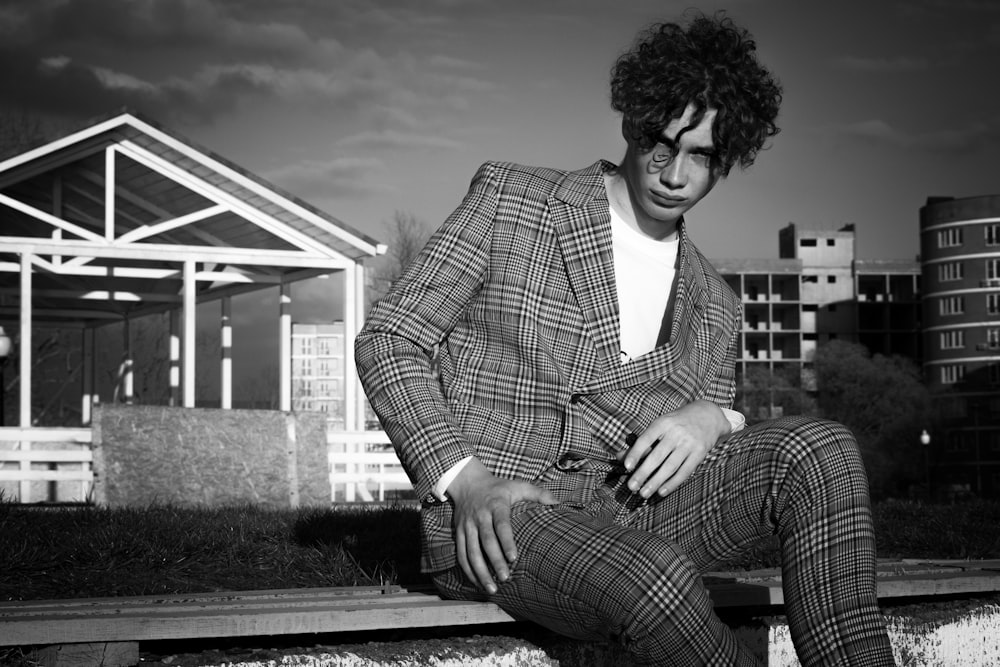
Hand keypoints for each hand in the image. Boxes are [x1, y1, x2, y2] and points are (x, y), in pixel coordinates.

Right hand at [446, 457, 556, 593]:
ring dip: (480, 571)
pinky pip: (461, 554)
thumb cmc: (497, 487)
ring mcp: (467, 526)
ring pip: (471, 552)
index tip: (513, 558)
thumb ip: (537, 493)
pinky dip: (468, 570)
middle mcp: (480, 516)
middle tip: (505, 578)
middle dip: (494, 561)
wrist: (467, 482)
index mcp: (495, 505)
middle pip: (486, 542)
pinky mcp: (458, 533)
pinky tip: (478, 583)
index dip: (506, 542)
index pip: (501, 525)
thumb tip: (557, 502)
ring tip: (491, 589)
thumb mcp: (517, 485)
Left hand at [622, 400, 728, 498]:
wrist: (709, 415)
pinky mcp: (700, 454)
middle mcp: (676, 432)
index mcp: (663, 422)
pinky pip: (684, 471)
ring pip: (670, 466)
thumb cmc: (677, 422)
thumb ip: (641, 442)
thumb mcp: (660, 425)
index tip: (626, 466)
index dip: (635, 453)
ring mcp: (689, 443)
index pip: (646, 439)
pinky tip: (661, 491)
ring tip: (643, 493)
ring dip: (655, 482)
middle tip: (631, 486)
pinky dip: (672, 483)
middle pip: (657, 456)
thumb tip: (619, 457)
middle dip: (643, 473)